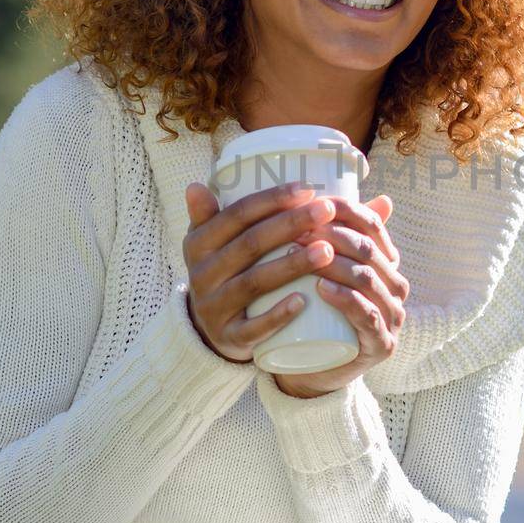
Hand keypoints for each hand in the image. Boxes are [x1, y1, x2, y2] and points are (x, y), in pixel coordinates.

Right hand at [181, 179, 339, 363]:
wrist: (207, 333)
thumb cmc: (224, 273)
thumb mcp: (211, 245)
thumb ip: (214, 215)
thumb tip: (196, 183)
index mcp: (199, 243)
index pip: (237, 214)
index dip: (272, 200)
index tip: (308, 188)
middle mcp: (202, 273)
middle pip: (250, 244)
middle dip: (290, 224)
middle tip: (327, 210)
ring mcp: (215, 307)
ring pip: (255, 282)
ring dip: (291, 265)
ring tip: (327, 250)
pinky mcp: (230, 338)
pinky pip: (253, 327)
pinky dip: (277, 314)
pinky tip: (302, 301)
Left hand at [272, 193, 407, 398]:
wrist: (312, 370)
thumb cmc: (315, 312)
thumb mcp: (319, 270)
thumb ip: (320, 234)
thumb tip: (308, 188)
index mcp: (386, 263)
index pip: (373, 226)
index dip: (345, 209)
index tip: (311, 201)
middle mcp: (395, 286)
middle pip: (368, 250)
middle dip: (333, 234)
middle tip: (295, 229)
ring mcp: (392, 317)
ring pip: (367, 279)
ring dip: (333, 262)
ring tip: (299, 254)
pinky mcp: (381, 345)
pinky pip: (366, 317)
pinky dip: (345, 299)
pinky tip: (322, 288)